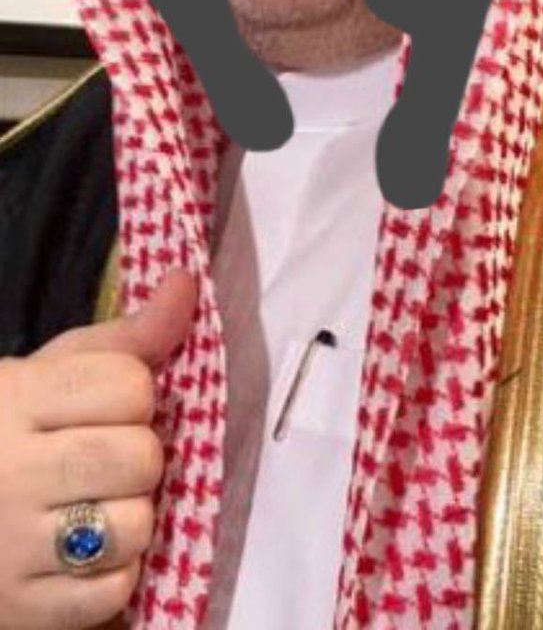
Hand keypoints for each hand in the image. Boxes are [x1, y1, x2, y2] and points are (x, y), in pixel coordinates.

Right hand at [0, 269, 197, 629]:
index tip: (109, 407)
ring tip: (99, 506)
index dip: (135, 396)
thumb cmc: (11, 432)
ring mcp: (12, 546)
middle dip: (139, 457)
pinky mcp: (21, 609)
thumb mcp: (53, 373)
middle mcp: (10, 471)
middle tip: (107, 459)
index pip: (131, 385)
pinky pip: (112, 592)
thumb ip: (126, 338)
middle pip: (141, 456)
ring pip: (135, 527)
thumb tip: (187, 282)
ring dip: (132, 519)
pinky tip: (86, 555)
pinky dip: (113, 577)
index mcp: (16, 398)